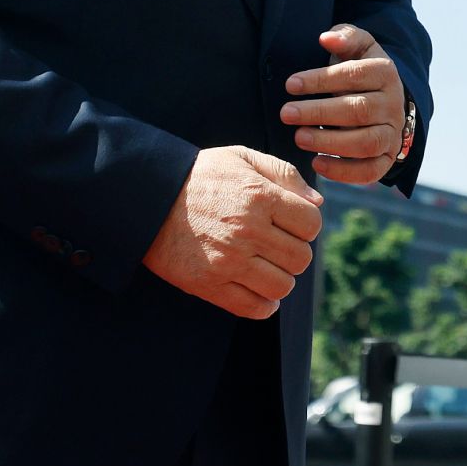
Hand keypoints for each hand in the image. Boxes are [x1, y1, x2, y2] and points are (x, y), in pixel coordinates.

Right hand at [142, 146, 323, 318]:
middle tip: (277, 245)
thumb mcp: (242, 157)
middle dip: (295, 251)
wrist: (149, 198)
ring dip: (281, 278)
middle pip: (300, 258)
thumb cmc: (201, 175)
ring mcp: (229, 261)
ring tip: (267, 266)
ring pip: (282, 286)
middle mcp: (248, 230)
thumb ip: (284, 174)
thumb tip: (317, 201)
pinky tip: (258, 289)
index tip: (292, 223)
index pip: (311, 224)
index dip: (306, 224)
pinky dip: (264, 303)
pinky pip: (254, 308)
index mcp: (260, 196)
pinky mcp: (209, 284)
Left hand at [280, 23, 407, 184]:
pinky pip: (370, 170)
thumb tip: (326, 39)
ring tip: (299, 138)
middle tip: (286, 114)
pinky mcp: (387, 158)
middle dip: (319, 112)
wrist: (385, 100)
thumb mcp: (357, 48)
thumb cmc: (360, 71)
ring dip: (330, 143)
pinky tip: (316, 163)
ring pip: (366, 142)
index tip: (290, 85)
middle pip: (359, 110)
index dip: (321, 80)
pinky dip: (344, 172)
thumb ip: (344, 37)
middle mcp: (393, 104)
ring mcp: (392, 133)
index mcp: (385, 72)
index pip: (354, 75)